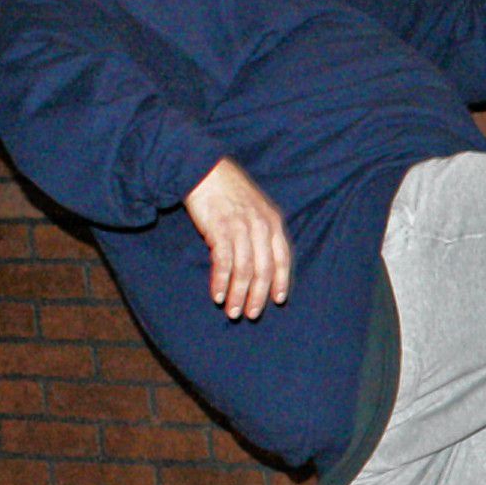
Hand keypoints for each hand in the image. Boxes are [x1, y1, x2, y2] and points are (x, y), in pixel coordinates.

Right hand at [183, 158, 291, 319]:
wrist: (202, 169)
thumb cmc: (228, 191)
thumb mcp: (255, 208)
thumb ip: (261, 231)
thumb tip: (261, 260)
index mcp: (273, 222)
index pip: (282, 258)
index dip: (281, 281)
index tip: (277, 300)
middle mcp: (261, 226)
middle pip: (264, 269)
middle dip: (257, 296)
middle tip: (250, 314)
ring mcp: (241, 228)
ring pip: (244, 270)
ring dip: (237, 294)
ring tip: (231, 312)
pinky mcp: (219, 229)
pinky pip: (223, 263)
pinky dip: (220, 282)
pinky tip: (217, 296)